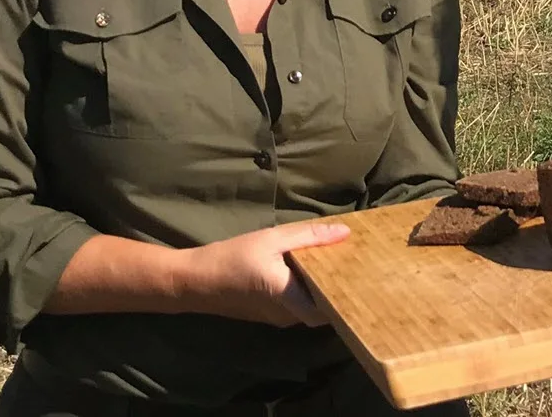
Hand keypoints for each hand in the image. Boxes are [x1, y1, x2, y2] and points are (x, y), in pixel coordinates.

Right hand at [183, 219, 350, 327]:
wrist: (194, 280)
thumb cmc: (233, 258)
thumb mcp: (271, 239)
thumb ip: (308, 236)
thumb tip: (345, 233)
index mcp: (288, 297)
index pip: (326, 313)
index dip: (343, 301)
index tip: (358, 280)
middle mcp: (284, 315)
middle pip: (319, 311)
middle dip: (334, 293)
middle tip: (352, 269)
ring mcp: (274, 317)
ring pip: (305, 309)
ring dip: (318, 292)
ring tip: (335, 266)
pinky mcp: (265, 313)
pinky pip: (292, 307)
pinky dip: (303, 293)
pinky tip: (308, 271)